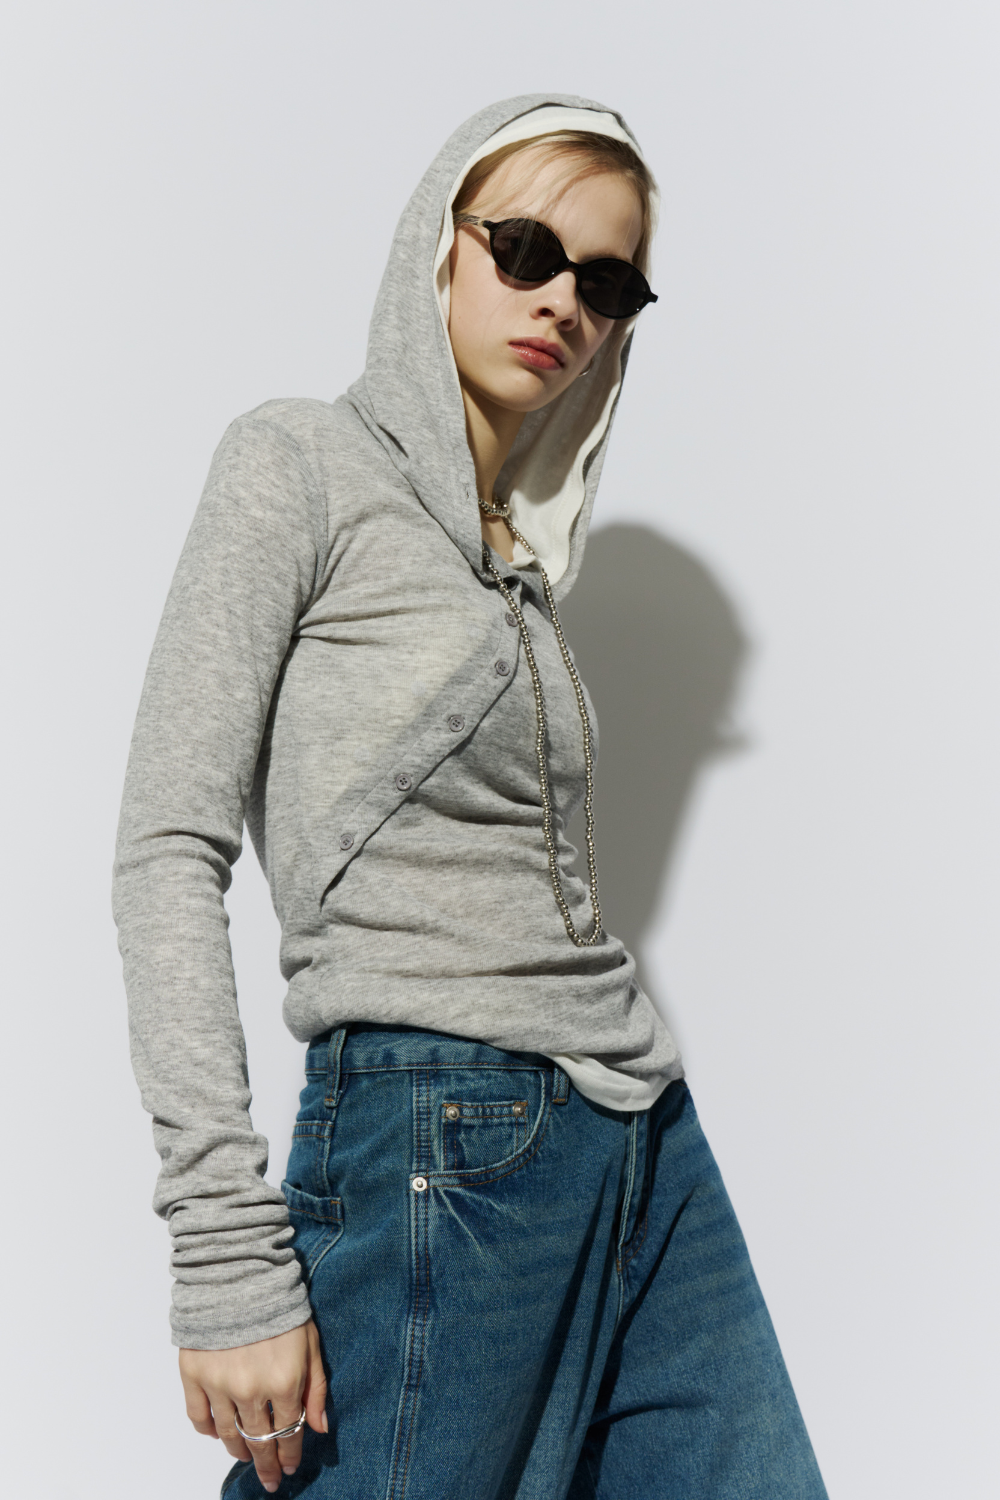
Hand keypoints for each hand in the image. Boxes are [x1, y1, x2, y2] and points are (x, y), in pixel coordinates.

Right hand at [179, 1320, 327, 1492]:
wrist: (239, 1274)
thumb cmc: (280, 1305)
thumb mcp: (310, 1342)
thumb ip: (316, 1388)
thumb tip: (318, 1428)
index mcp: (284, 1382)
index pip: (289, 1433)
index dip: (289, 1455)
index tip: (288, 1468)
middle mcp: (251, 1391)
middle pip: (259, 1441)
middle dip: (266, 1464)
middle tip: (268, 1479)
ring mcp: (219, 1385)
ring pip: (229, 1434)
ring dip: (239, 1451)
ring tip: (246, 1457)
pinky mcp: (193, 1375)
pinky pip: (199, 1417)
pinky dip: (208, 1431)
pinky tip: (217, 1435)